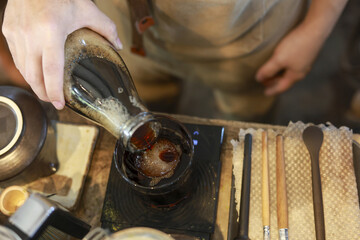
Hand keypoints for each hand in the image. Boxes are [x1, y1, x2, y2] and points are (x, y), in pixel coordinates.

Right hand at [2, 0, 121, 108]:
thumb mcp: (88, 9)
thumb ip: (107, 29)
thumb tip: (119, 46)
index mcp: (51, 31)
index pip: (51, 70)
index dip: (54, 91)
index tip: (60, 104)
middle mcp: (30, 34)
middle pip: (34, 75)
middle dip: (43, 92)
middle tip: (54, 101)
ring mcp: (16, 32)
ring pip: (23, 68)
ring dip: (34, 82)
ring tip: (46, 90)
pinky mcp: (8, 29)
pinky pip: (17, 56)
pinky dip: (26, 68)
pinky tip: (36, 72)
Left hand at [256, 24, 322, 95]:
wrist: (316, 28)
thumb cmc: (296, 45)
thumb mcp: (278, 59)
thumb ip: (268, 70)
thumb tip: (258, 79)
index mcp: (295, 75)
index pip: (282, 87)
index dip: (272, 90)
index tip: (265, 93)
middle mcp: (302, 70)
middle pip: (286, 80)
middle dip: (275, 82)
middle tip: (265, 82)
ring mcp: (306, 61)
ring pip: (290, 72)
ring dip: (280, 74)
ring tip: (272, 73)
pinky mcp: (307, 52)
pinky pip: (293, 64)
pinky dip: (285, 66)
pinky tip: (282, 61)